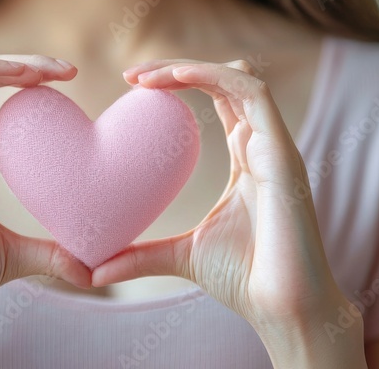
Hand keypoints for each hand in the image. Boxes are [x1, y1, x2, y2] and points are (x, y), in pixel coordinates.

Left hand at [93, 60, 358, 358]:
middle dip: (178, 67)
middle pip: (225, 78)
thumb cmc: (246, 281)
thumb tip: (91, 271)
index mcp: (246, 156)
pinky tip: (176, 78)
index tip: (131, 83)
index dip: (178, 80)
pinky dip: (215, 76)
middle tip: (132, 75)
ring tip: (146, 78)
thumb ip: (140, 255)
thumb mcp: (180, 257)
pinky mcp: (283, 154)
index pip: (216, 96)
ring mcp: (276, 146)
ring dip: (192, 67)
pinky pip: (254, 94)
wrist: (286, 310)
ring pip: (240, 77)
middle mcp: (263, 144)